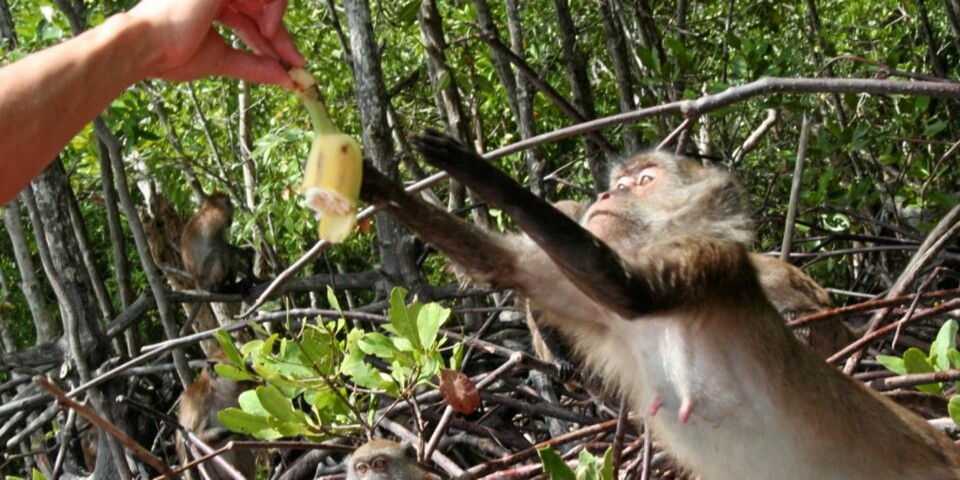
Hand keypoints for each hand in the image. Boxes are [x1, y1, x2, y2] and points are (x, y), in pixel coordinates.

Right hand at [129, 0, 304, 87]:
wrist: (147, 47)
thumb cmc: (170, 54)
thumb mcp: (222, 60)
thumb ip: (253, 65)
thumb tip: (285, 79)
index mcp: (211, 3)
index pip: (251, 17)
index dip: (273, 41)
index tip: (289, 64)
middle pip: (262, 8)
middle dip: (281, 38)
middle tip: (294, 64)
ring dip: (280, 28)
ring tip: (282, 55)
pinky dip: (274, 10)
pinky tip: (269, 33)